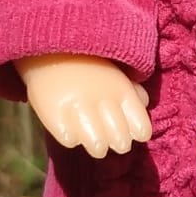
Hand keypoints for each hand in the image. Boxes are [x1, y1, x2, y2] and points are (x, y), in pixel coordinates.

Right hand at [14, 53, 151, 157]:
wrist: (50, 50)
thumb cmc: (89, 67)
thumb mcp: (115, 74)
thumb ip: (132, 92)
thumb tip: (145, 109)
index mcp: (121, 89)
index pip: (140, 127)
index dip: (139, 132)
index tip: (133, 132)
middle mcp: (102, 99)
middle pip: (121, 141)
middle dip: (119, 143)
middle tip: (111, 138)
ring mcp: (78, 107)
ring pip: (98, 146)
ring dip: (97, 145)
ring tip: (94, 138)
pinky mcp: (53, 113)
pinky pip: (70, 140)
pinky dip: (71, 137)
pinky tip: (70, 128)